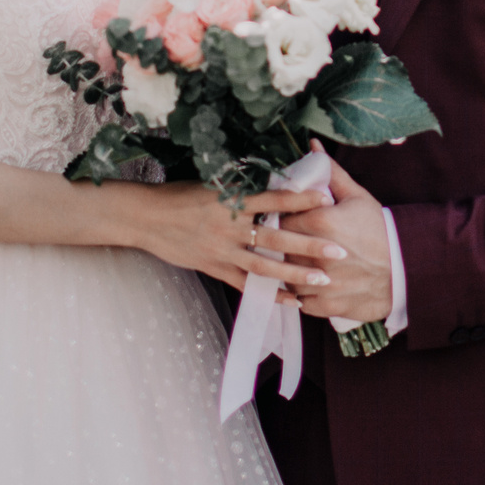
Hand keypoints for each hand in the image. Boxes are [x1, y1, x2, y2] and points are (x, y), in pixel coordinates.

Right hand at [127, 182, 342, 292]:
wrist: (146, 217)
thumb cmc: (180, 195)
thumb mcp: (212, 184)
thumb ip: (242, 190)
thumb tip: (275, 184)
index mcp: (231, 200)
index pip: (272, 199)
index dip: (299, 199)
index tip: (325, 198)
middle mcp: (229, 227)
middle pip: (276, 238)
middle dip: (309, 245)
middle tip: (338, 250)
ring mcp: (222, 251)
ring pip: (265, 266)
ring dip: (295, 274)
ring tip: (322, 279)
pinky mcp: (214, 268)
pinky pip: (246, 284)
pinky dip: (269, 293)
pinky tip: (291, 300)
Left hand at [276, 147, 392, 324]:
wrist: (406, 267)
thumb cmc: (380, 229)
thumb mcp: (357, 197)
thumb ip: (330, 173)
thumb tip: (312, 146)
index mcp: (321, 222)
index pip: (283, 218)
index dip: (286, 219)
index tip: (293, 221)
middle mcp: (316, 253)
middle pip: (282, 247)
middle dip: (286, 244)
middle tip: (296, 242)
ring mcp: (321, 282)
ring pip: (287, 276)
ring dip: (291, 271)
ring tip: (303, 263)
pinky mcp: (326, 305)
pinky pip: (300, 301)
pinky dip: (303, 293)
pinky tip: (311, 283)